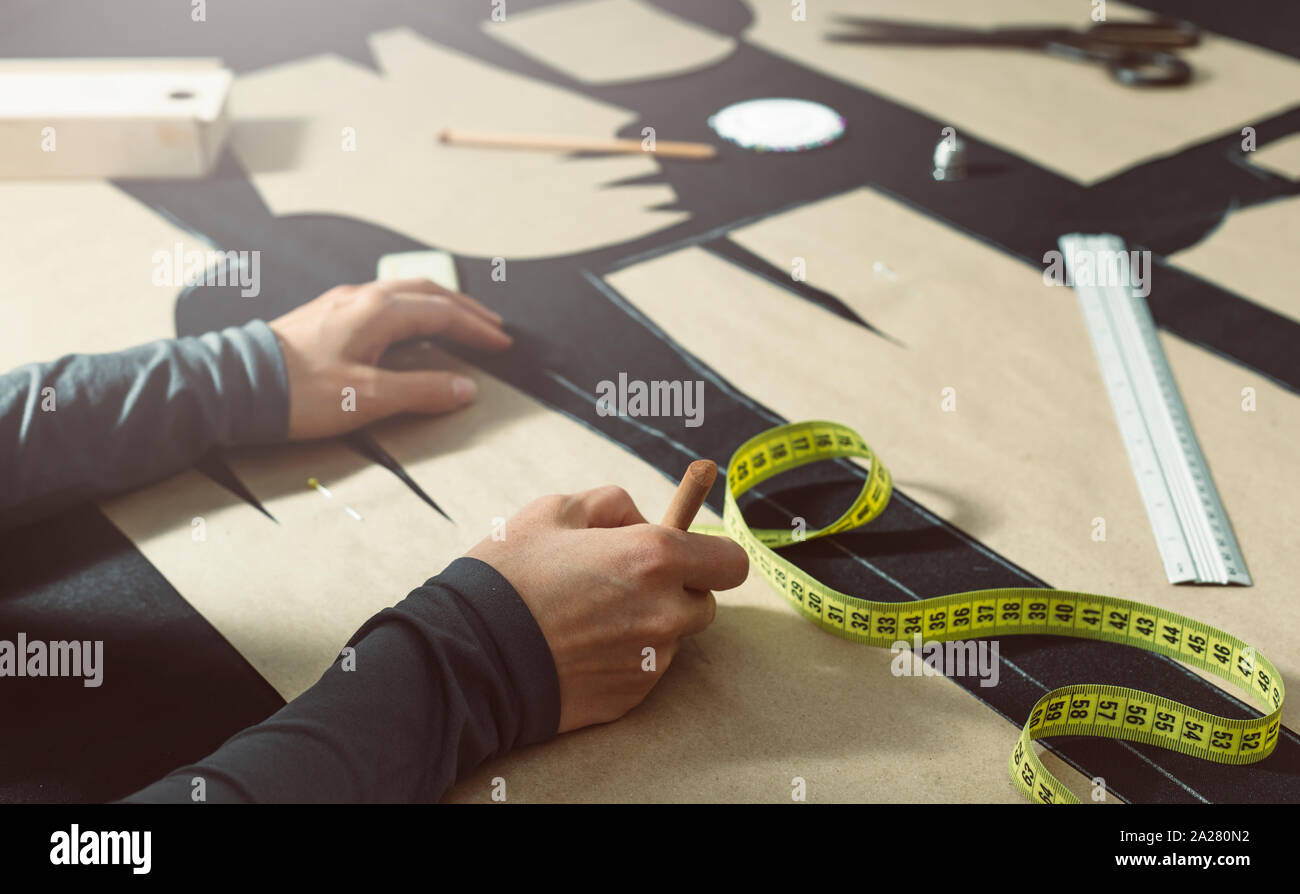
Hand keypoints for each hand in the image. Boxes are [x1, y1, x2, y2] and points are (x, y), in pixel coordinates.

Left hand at [268, 279, 511, 439]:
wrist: (236, 385)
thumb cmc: (299, 392)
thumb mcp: (369, 397)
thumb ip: (422, 391)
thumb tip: (464, 389)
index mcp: (379, 311)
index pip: (443, 313)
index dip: (475, 329)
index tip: (501, 343)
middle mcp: (362, 298)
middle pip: (426, 293)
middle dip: (463, 309)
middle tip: (491, 325)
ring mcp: (340, 304)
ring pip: (402, 293)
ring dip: (436, 305)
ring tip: (456, 320)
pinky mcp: (324, 316)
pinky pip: (380, 302)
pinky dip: (409, 310)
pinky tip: (405, 326)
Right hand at [467, 486, 748, 732]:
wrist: (470, 655)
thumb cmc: (510, 575)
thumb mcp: (554, 511)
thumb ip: (612, 505)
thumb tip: (640, 519)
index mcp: (654, 557)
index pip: (730, 562)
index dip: (712, 555)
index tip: (690, 553)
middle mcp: (664, 612)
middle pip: (704, 604)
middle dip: (677, 591)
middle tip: (627, 582)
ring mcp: (650, 660)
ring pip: (672, 638)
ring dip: (648, 625)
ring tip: (590, 617)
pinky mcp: (631, 697)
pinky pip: (644, 670)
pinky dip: (624, 658)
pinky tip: (579, 649)